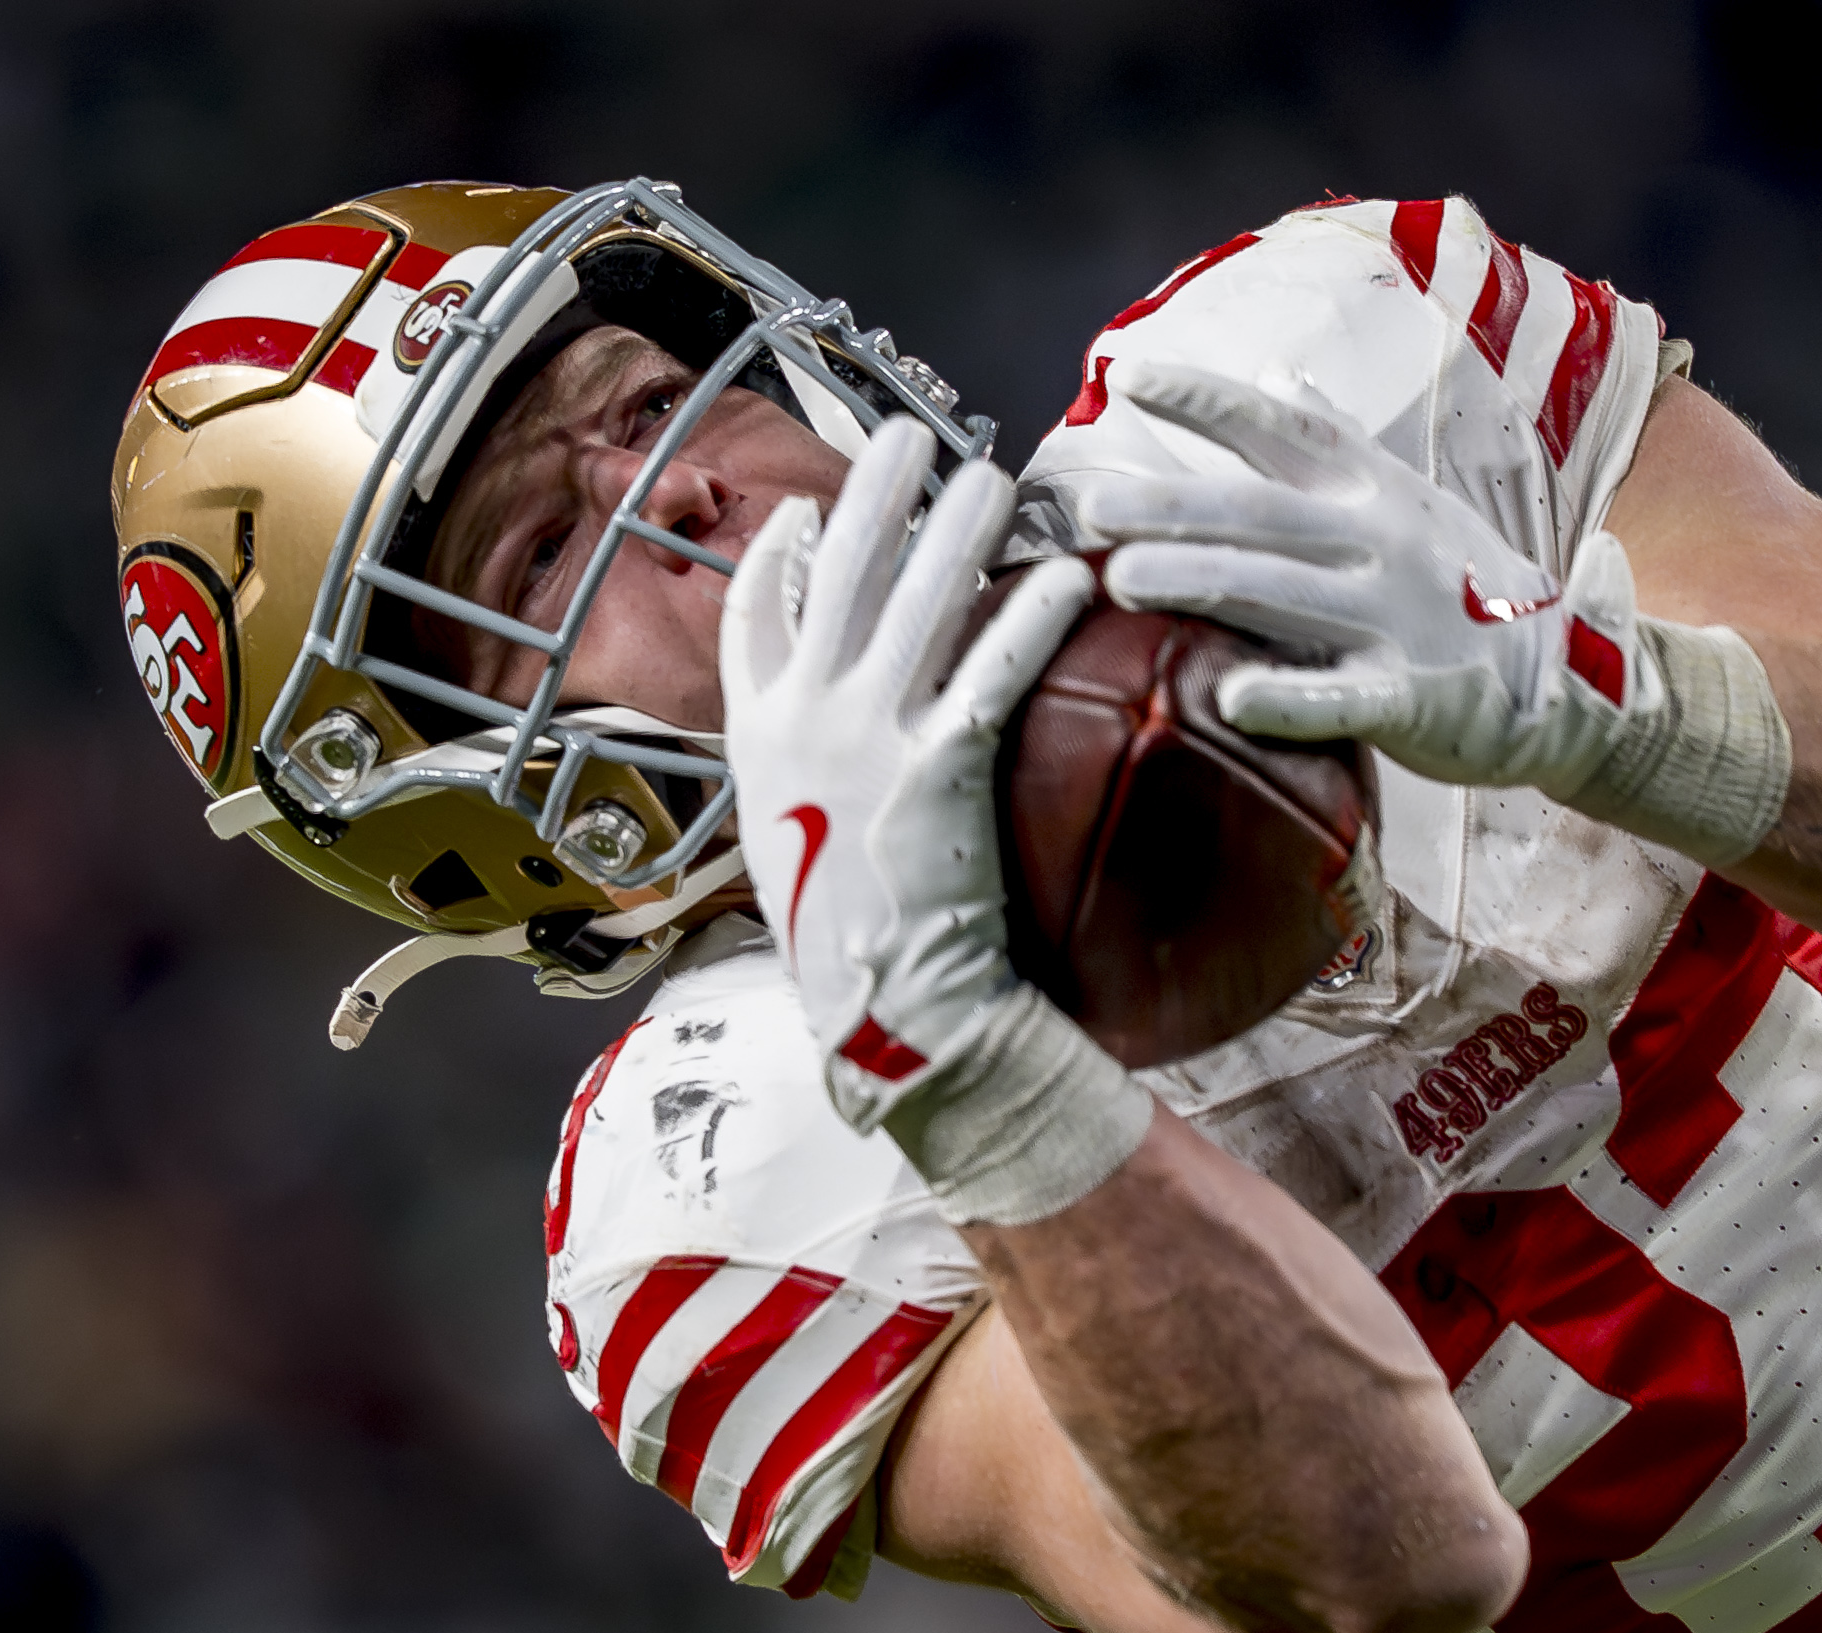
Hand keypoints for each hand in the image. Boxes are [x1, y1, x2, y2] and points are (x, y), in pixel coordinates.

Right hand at [720, 418, 1096, 1132]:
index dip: (773, 561)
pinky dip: (1028, 617)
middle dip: (873, 494)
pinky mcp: (937, 769)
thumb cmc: (853, 943)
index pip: (752, 623)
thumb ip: (801, 775)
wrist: (885, 1009)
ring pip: (916, 602)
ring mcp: (867, 739)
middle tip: (909, 433)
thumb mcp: (793, 846)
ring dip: (957, 527)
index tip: (802, 515)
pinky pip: (989, 670)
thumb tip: (832, 728)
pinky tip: (1069, 580)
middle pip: (838, 577)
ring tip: (996, 475)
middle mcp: (804, 722)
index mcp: (758, 737)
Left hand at [1076, 361, 1651, 795]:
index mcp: (1380, 493)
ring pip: (1284, 594)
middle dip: (1173, 507)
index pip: (1285, 430)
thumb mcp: (1417, 501)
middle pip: (1262, 516)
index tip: (1130, 379)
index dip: (1208, 402)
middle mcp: (1386, 544)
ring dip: (1198, 584)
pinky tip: (1227, 696)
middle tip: (1094, 509)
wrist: (1571, 680)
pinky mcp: (1416, 698)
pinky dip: (1288, 697)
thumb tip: (1279, 378)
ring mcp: (1400, 620)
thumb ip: (1340, 448)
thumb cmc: (1472, 589)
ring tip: (1118, 583)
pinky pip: (1343, 697)